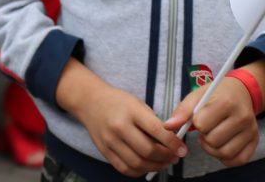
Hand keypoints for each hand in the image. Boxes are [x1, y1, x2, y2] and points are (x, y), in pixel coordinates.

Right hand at [59, 62, 184, 176]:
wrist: (89, 101)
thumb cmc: (117, 101)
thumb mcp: (137, 104)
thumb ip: (154, 122)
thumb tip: (173, 142)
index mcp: (130, 111)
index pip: (158, 131)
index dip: (174, 143)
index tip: (182, 149)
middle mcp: (118, 126)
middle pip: (148, 150)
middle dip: (167, 157)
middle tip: (174, 156)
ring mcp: (109, 140)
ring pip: (138, 163)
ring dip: (155, 166)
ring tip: (163, 162)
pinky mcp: (104, 150)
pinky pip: (125, 168)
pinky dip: (139, 171)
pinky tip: (146, 165)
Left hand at [165, 74, 259, 166]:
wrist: (240, 91)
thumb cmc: (215, 94)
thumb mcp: (197, 95)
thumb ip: (182, 111)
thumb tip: (167, 126)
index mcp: (226, 103)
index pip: (202, 124)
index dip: (195, 124)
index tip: (197, 119)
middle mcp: (242, 118)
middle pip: (213, 141)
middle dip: (203, 137)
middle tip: (204, 129)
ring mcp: (250, 131)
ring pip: (225, 153)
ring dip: (212, 149)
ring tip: (210, 137)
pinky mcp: (254, 141)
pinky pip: (238, 160)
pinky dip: (225, 158)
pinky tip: (220, 146)